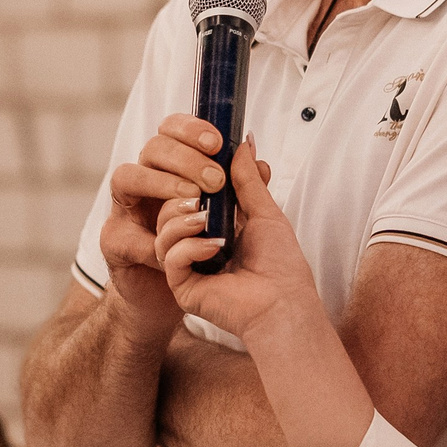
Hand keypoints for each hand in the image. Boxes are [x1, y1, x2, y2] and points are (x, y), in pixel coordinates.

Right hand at [156, 138, 318, 342]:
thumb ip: (247, 179)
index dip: (187, 173)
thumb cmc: (280, 264)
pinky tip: (213, 249)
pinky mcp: (182, 285)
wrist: (284, 303)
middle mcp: (197, 242)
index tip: (199, 159)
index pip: (188, 192)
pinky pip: (169, 256)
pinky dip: (188, 247)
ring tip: (205, 220)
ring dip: (181, 219)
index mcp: (215, 224)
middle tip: (202, 190)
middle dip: (180, 192)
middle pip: (168, 207)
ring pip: (162, 229)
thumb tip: (242, 143)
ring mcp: (188, 264)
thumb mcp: (264, 212)